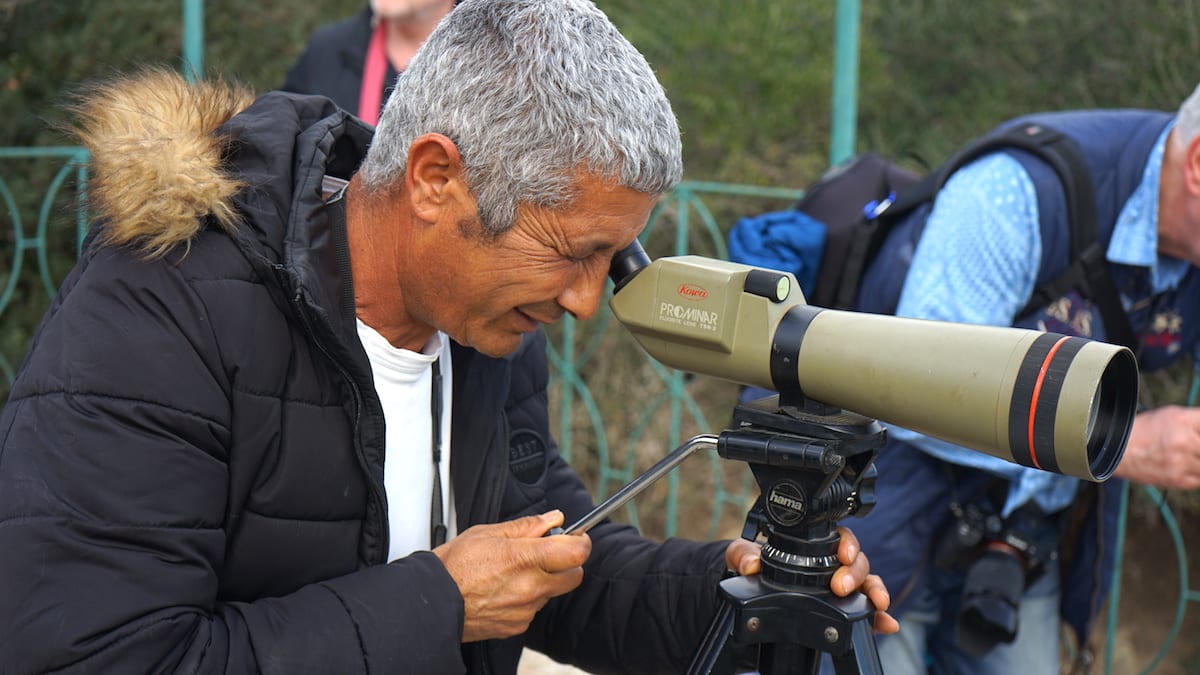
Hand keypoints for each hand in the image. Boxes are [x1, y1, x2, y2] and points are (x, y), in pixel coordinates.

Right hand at [433, 510, 590, 642]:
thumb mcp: (488, 533)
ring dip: (544, 581)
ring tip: (513, 572)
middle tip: (547, 554)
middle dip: (566, 563)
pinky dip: (527, 599)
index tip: (576, 538)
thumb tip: (553, 519)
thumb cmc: (454, 566)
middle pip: (574, 576)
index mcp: (525, 558)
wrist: (433, 603)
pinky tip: (504, 590)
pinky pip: (534, 609)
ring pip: (553, 593)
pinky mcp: (518, 626)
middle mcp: (530, 587)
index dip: (581, 542)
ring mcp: (526, 609)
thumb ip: (527, 526)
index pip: (576, 552)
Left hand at [724, 526, 898, 634]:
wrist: (753, 596)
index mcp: (815, 547)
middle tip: (841, 587)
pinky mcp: (843, 611)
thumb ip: (743, 554)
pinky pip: (865, 614)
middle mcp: (833, 566)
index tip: (843, 555)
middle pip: (858, 562)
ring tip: (878, 605)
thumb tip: (750, 564)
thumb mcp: (744, 556)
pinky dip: (879, 619)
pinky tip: (887, 625)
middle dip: (856, 573)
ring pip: (866, 585)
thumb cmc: (756, 568)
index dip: (848, 543)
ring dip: (875, 593)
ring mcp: (841, 588)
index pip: (841, 538)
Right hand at [1113, 406, 1199, 488]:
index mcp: (1184, 420)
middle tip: (1194, 447)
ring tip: (1189, 454)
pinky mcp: (1180, 480)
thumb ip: (1198, 421)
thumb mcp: (1174, 415)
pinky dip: (1196, 472)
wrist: (1120, 451)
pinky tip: (1185, 465)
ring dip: (1198, 459)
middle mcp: (1184, 441)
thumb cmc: (1148, 430)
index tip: (1198, 436)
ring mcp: (1182, 462)